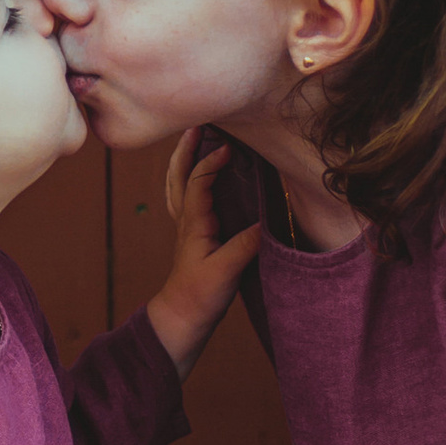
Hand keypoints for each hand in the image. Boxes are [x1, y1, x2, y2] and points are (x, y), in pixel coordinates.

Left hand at [144, 134, 262, 373]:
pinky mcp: (193, 238)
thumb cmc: (200, 296)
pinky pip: (186, 200)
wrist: (182, 319)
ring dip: (184, 161)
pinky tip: (198, 177)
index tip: (229, 148)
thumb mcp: (226, 271)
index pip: (198, 182)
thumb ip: (245, 244)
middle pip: (179, 176)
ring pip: (178, 186)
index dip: (211, 162)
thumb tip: (267, 221)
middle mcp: (187, 221)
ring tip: (193, 140)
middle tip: (197, 125)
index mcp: (194, 223)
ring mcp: (187, 228)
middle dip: (186, 149)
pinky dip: (188, 181)